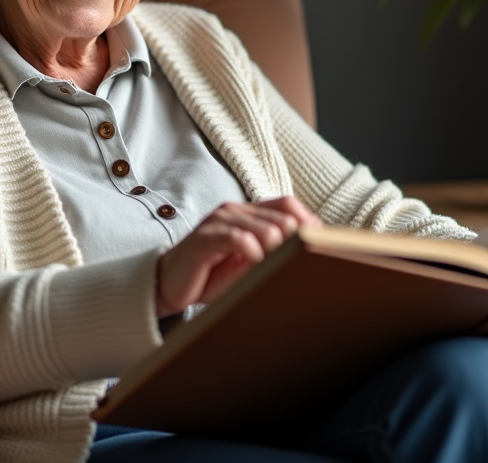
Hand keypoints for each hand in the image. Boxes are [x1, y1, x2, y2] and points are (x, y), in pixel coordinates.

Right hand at [156, 197, 321, 317]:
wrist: (169, 284)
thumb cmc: (212, 274)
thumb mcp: (250, 263)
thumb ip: (274, 253)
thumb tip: (308, 254)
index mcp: (248, 212)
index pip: (288, 204)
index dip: (307, 221)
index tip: (318, 244)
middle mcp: (234, 210)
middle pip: (283, 217)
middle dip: (294, 243)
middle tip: (293, 264)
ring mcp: (219, 222)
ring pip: (265, 229)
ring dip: (276, 251)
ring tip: (272, 269)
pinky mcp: (205, 238)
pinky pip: (237, 239)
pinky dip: (253, 253)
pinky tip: (255, 263)